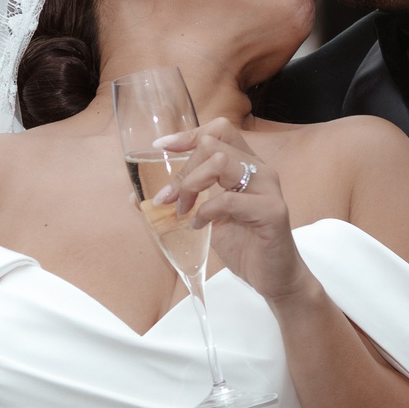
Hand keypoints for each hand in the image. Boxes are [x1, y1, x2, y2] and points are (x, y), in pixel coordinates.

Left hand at [156, 118, 311, 305]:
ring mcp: (268, 189)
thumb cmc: (244, 246)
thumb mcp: (205, 219)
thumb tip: (134, 197)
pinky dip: (205, 212)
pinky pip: (229, 200)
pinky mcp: (272, 212)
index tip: (161, 148)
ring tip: (183, 211)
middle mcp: (261, 170)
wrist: (274, 278)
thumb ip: (179, 203)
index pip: (220, 130)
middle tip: (167, 198)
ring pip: (221, 162)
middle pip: (214, 144)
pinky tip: (199, 226)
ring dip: (191, 185)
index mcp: (247, 166)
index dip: (189, 134)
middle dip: (183, 169)